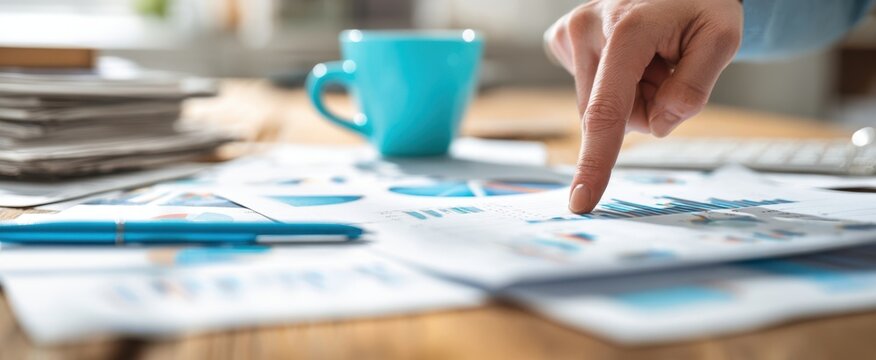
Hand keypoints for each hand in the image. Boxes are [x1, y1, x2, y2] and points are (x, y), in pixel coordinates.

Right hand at [545, 0, 741, 212]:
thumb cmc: (701, 2)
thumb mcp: (722, 37)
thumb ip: (694, 87)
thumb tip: (658, 123)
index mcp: (627, 30)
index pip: (607, 111)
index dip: (596, 162)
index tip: (581, 201)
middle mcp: (586, 29)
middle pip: (611, 115)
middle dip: (645, 108)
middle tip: (669, 69)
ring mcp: (570, 32)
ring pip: (597, 106)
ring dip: (630, 95)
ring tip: (650, 57)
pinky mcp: (561, 38)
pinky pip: (587, 88)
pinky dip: (613, 82)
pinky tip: (628, 54)